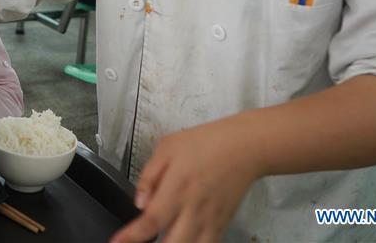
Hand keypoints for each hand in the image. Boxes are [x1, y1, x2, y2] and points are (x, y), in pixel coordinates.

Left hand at [111, 119, 265, 242]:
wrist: (244, 147)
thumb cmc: (204, 142)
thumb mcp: (167, 147)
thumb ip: (149, 176)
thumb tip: (139, 203)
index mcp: (177, 188)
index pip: (150, 220)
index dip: (130, 237)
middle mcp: (193, 209)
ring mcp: (210, 220)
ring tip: (161, 241)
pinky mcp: (222, 224)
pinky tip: (182, 241)